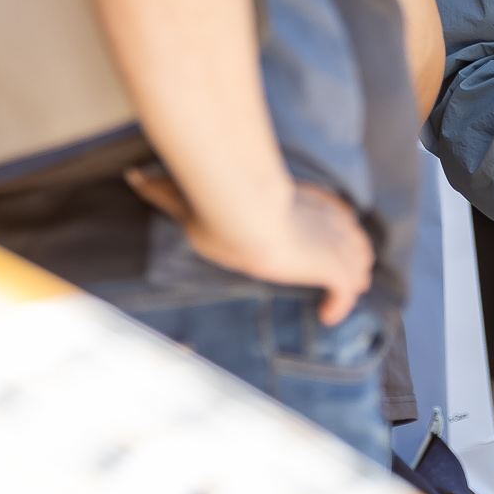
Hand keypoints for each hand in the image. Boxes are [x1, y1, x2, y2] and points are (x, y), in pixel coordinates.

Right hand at [126, 169, 373, 324]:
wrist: (245, 215)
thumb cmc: (220, 205)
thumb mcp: (194, 199)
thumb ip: (169, 191)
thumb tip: (135, 177)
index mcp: (301, 197)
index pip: (331, 210)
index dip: (330, 229)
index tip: (320, 245)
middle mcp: (326, 218)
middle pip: (354, 237)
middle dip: (348, 257)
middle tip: (337, 277)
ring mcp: (335, 243)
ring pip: (359, 263)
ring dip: (349, 280)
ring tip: (335, 297)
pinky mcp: (336, 269)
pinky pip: (350, 292)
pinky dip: (341, 305)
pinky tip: (328, 316)